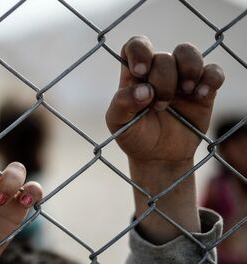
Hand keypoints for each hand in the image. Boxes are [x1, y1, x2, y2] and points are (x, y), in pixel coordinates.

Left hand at [107, 36, 223, 164]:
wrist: (158, 158)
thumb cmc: (134, 135)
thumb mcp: (118, 122)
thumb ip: (122, 103)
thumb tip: (144, 90)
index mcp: (134, 75)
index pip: (135, 45)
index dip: (139, 50)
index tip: (140, 71)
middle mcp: (158, 71)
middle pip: (163, 56)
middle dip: (162, 81)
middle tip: (159, 106)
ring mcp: (181, 79)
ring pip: (188, 52)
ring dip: (187, 70)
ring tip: (184, 92)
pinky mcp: (203, 91)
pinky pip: (214, 71)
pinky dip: (210, 79)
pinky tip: (201, 95)